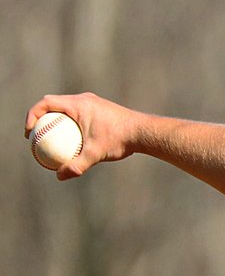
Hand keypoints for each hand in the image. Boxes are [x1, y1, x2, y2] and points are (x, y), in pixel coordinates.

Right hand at [25, 93, 143, 179]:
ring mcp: (93, 103)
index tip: (30, 133)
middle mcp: (84, 99)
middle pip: (53, 104)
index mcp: (78, 103)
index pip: (45, 103)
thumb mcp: (97, 154)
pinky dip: (70, 125)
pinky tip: (71, 143)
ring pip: (66, 109)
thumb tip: (59, 176)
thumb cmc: (121, 140)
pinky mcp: (100, 110)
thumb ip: (77, 165)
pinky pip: (78, 115)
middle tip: (35, 136)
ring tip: (50, 140)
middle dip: (40, 118)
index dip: (32, 115)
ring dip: (55, 120)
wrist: (145, 132)